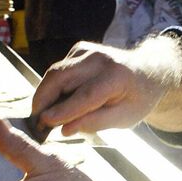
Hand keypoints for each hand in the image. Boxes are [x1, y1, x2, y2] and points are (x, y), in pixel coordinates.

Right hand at [30, 40, 176, 136]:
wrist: (147, 71)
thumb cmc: (137, 99)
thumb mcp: (125, 118)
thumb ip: (96, 123)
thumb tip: (65, 130)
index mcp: (117, 76)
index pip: (85, 95)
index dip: (63, 110)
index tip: (44, 124)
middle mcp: (99, 58)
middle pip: (61, 77)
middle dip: (42, 100)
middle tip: (34, 124)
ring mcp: (87, 50)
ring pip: (55, 73)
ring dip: (43, 95)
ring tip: (40, 118)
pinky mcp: (78, 50)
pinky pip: (59, 71)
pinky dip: (52, 87)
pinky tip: (54, 104)